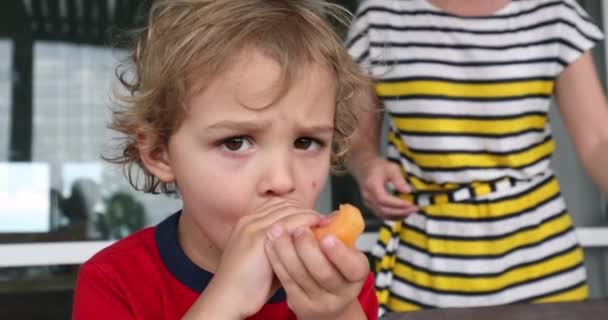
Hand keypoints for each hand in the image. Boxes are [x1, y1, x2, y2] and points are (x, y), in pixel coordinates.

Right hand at [190, 200, 320, 318]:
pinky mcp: (260, 237)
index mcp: (248, 222)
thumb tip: (306, 244)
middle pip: (287, 204)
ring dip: (311, 216)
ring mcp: (254, 226)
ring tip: (329, 226)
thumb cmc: (248, 285)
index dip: (299, 210)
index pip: (280, 205)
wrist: (227, 298)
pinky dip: (309, 224)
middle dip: (307, 211)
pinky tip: (320, 234)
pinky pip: (292, 222)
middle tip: (328, 221)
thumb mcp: (265, 259)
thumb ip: (282, 247)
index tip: (316, 220)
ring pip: (292, 210)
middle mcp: (250, 219)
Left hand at [264, 225, 369, 319]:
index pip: (352, 267)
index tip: (326, 236)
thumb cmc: (337, 269)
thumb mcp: (345, 252)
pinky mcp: (298, 302)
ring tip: (277, 230)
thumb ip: (338, 235)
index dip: (339, 253)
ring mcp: (318, 300)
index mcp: (356, 275)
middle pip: (323, 273)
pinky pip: (285, 279)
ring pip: (299, 275)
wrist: (329, 302)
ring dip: (286, 250)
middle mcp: (340, 292)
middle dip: (308, 248)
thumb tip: (330, 215)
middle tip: (299, 229)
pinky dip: (276, 259)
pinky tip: (270, 243)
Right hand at [351, 155, 417, 218]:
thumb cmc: (378, 166)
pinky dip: (393, 216)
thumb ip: (399, 180)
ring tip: (411, 212)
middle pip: (383, 209)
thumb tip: (408, 191)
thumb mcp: (391, 167)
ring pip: (382, 215)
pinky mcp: (370, 206)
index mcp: (371, 185)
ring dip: (398, 216)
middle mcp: (368, 196)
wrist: (363, 167)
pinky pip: (381, 215)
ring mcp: (367, 202)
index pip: (383, 199)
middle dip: (400, 212)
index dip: (397, 204)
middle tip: (415, 209)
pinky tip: (403, 213)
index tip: (411, 204)